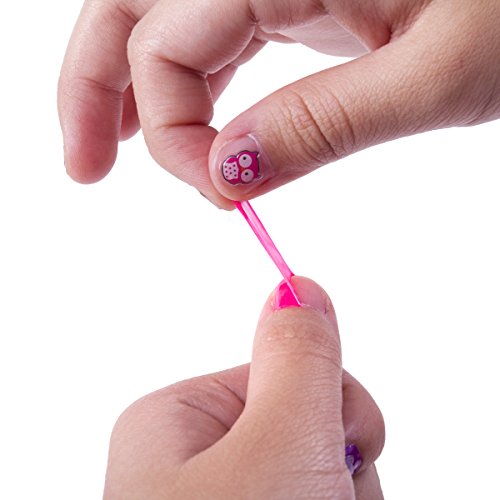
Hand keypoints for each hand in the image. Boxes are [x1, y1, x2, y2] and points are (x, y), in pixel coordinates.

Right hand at [59, 0, 499, 205]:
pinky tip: (189, 123)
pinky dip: (190, 82)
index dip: (173, 133)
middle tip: (83, 170)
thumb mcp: (435, 75)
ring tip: (114, 152)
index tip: (216, 198)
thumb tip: (228, 176)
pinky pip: (216, 33)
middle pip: (133, 11)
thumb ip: (322, 124)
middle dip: (97, 91)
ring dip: (134, 89)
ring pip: (166, 21)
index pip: (166, 44)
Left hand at [103, 278, 384, 498]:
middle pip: (305, 427)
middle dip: (335, 464)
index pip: (282, 373)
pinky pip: (321, 498)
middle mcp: (192, 461)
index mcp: (175, 419)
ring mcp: (225, 498)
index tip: (338, 449)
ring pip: (322, 473)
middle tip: (323, 499)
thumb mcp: (279, 441)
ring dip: (343, 497)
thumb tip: (300, 287)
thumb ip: (298, 359)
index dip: (326, 407)